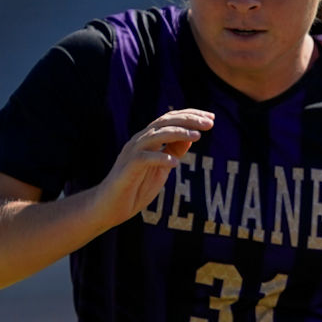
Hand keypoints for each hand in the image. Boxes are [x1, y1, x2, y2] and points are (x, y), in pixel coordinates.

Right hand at [93, 110, 214, 226]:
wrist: (111, 206)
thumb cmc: (137, 187)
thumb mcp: (162, 168)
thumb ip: (174, 151)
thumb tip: (193, 136)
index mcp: (148, 140)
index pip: (169, 119)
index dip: (190, 115)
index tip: (211, 117)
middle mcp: (139, 141)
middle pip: (164, 122)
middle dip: (188, 120)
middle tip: (209, 123)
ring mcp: (132, 153)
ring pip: (155, 135)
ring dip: (178, 133)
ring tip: (198, 136)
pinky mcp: (128, 167)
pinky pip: (144, 158)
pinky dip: (160, 158)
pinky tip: (175, 163)